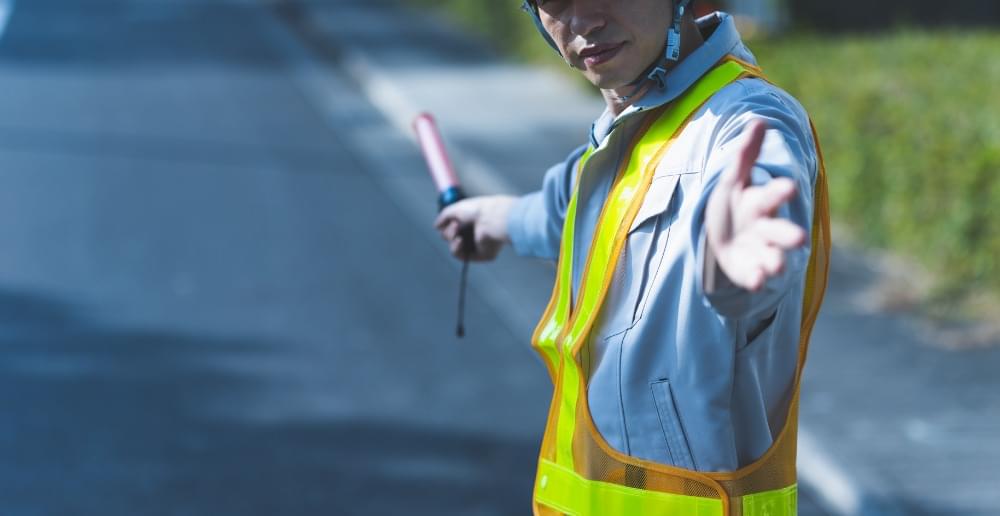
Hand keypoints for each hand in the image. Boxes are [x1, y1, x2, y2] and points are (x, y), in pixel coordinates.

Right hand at [434, 195, 515, 261]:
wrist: (491, 217)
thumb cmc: (478, 210)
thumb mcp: (456, 208)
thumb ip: (444, 216)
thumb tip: (436, 225)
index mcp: (471, 221)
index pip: (453, 226)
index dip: (447, 225)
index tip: (448, 220)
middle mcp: (475, 233)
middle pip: (451, 237)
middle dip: (448, 231)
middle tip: (455, 225)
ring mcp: (478, 245)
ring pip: (454, 247)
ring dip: (450, 239)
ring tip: (456, 230)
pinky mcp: (481, 255)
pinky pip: (462, 256)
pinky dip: (456, 249)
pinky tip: (459, 241)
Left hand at [704, 120, 806, 291]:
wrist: (722, 235)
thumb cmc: (734, 204)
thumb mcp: (734, 179)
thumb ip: (747, 154)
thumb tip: (759, 121)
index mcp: (761, 201)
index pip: (772, 194)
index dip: (779, 190)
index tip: (788, 186)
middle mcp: (764, 227)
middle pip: (778, 230)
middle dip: (788, 234)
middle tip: (800, 238)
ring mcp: (758, 250)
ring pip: (771, 256)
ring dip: (775, 260)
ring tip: (776, 265)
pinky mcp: (747, 270)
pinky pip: (753, 275)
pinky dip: (755, 278)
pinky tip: (756, 280)